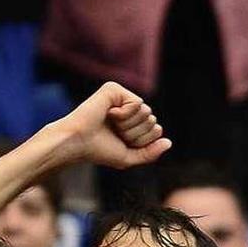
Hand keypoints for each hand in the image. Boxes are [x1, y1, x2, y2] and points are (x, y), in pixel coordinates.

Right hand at [51, 81, 171, 168]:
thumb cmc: (99, 150)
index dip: (142, 141)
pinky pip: (137, 103)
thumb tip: (168, 142)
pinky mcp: (114, 89)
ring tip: (111, 124)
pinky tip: (109, 114)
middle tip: (115, 133)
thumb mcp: (129, 157)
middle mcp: (128, 107)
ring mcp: (121, 97)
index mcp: (132, 122)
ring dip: (129, 125)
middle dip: (136, 133)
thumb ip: (150, 153)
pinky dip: (125, 114)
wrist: (79, 143)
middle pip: (152, 120)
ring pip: (146, 112)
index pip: (156, 129)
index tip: (122, 142)